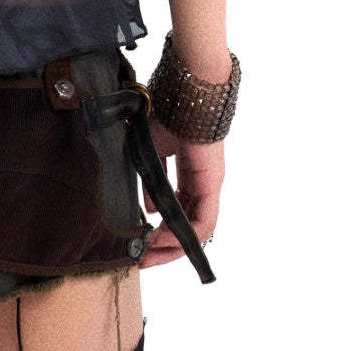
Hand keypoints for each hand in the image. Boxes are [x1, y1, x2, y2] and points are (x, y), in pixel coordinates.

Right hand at [138, 117, 223, 268]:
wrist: (187, 92)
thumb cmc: (167, 112)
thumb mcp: (150, 151)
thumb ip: (152, 181)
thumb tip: (151, 210)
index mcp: (188, 172)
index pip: (177, 208)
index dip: (160, 227)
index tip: (139, 241)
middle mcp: (201, 183)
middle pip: (187, 224)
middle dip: (164, 245)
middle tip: (142, 258)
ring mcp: (208, 185)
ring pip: (196, 229)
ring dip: (173, 246)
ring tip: (149, 254)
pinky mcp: (212, 185)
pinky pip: (203, 222)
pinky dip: (184, 236)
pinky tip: (161, 239)